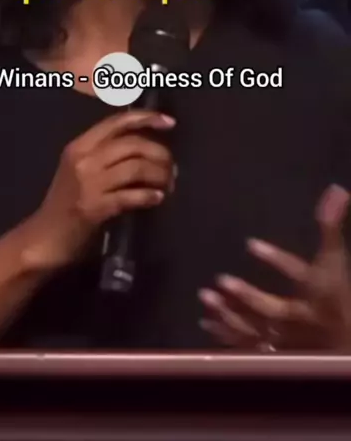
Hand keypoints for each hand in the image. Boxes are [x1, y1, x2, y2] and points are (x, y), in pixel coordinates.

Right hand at [27, 110, 174, 268]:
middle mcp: (84, 159)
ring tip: (168, 185)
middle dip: (160, 154)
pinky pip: (131, 196)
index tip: (169, 122)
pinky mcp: (94, 207)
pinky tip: (157, 198)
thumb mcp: (80, 169)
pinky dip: (149, 195)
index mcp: (80, 145)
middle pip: (133, 144)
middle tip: (172, 168)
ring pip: (136, 167)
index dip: (146, 118)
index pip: (117, 122)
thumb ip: (105, 154)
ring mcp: (88, 183)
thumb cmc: (66, 202)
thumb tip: (146, 148)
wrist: (45, 237)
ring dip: (159, 175)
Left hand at [199, 185, 350, 350]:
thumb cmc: (335, 294)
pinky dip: (227, 334)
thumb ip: (331, 227)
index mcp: (317, 293)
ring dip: (230, 314)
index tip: (250, 243)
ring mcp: (286, 339)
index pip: (300, 274)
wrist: (341, 340)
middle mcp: (301, 318)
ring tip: (205, 296)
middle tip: (222, 280)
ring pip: (257, 330)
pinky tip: (206, 321)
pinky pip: (249, 345)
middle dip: (249, 296)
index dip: (279, 260)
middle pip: (273, 310)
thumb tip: (335, 190)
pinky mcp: (274, 351)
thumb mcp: (335, 260)